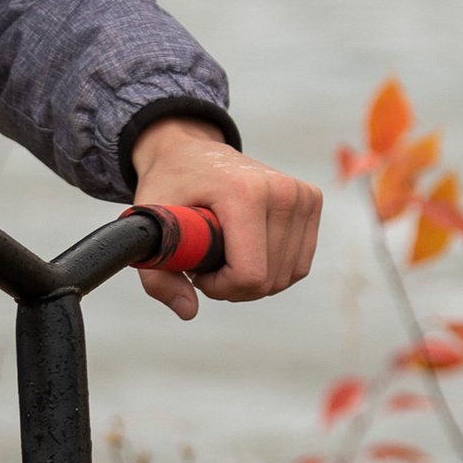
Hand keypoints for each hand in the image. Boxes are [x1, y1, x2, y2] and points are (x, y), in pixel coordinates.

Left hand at [129, 119, 322, 319]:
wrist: (190, 150)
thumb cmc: (169, 187)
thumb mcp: (151, 228)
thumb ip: (159, 278)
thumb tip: (188, 312)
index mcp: (244, 193)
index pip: (249, 274)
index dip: (220, 288)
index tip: (196, 271)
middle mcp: (282, 190)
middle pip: (269, 280)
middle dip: (233, 285)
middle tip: (206, 263)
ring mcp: (302, 194)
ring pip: (287, 276)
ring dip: (253, 279)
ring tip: (224, 255)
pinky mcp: (311, 200)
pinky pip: (298, 264)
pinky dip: (272, 269)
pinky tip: (247, 251)